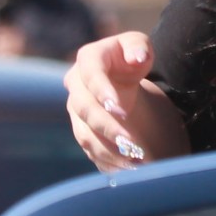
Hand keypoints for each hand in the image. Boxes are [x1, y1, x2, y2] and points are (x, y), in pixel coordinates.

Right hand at [65, 31, 167, 170]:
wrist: (122, 80)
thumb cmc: (130, 59)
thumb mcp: (138, 47)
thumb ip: (139, 47)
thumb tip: (137, 57)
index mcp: (88, 60)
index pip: (91, 75)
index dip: (103, 92)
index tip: (121, 109)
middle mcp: (76, 87)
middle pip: (86, 110)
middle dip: (108, 128)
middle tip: (131, 143)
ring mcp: (77, 113)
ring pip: (87, 135)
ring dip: (111, 150)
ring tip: (137, 161)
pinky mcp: (84, 133)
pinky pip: (94, 151)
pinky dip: (112, 161)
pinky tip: (132, 169)